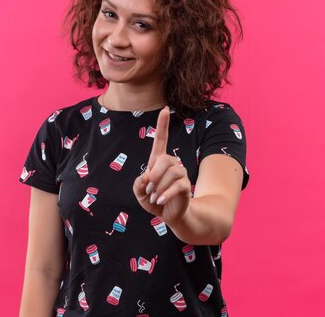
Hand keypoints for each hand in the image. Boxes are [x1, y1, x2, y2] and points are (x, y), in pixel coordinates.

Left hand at [133, 106, 191, 222]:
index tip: (165, 109)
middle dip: (154, 175)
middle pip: (164, 159)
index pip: (161, 139)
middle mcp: (172, 164)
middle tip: (149, 190)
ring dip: (159, 187)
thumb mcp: (140, 193)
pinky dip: (165, 194)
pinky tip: (160, 201)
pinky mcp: (186, 186)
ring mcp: (181, 174)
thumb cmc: (153, 200)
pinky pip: (177, 185)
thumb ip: (138, 184)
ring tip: (155, 198)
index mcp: (158, 161)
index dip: (162, 125)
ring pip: (172, 173)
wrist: (169, 215)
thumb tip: (146, 177)